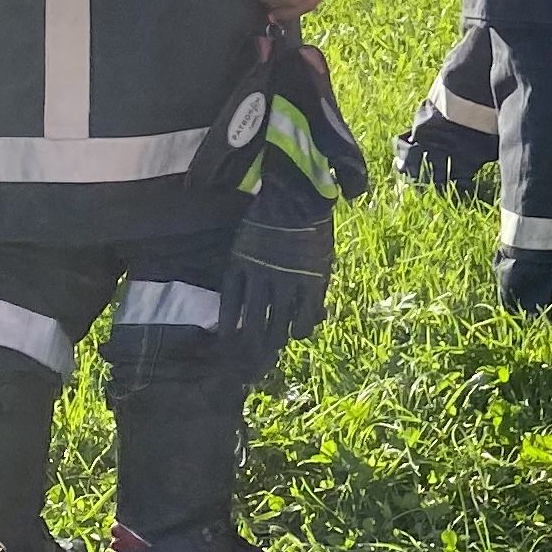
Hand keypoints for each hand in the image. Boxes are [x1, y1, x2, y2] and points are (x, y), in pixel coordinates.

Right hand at [216, 169, 336, 366]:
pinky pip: (232, 297)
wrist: (294, 195)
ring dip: (251, 337)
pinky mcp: (241, 263)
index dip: (296, 333)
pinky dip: (229, 317)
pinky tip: (226, 332)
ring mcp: (261, 273)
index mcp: (311, 283)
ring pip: (254, 316)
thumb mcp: (325, 261)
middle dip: (271, 342)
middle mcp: (285, 283)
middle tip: (265, 355)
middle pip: (276, 324)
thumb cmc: (313, 230)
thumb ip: (318, 291)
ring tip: (247, 350)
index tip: (291, 336)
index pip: (302, 323)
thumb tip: (317, 318)